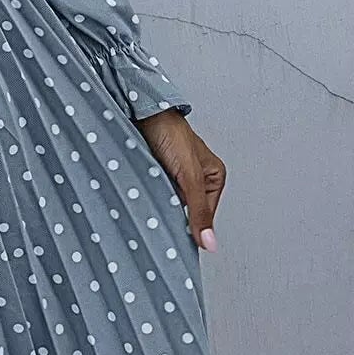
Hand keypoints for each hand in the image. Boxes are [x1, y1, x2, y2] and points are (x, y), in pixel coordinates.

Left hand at [135, 109, 224, 252]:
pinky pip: (152, 195)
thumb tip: (209, 243)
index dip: (190, 227)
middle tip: (159, 221)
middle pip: (185, 211)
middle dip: (172, 215)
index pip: (203, 216)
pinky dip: (146, 198)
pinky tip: (140, 199)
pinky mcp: (154, 174)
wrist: (142, 111)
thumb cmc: (170, 132)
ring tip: (150, 204)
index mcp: (213, 178)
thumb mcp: (190, 175)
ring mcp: (173, 177)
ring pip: (167, 204)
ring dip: (157, 206)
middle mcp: (195, 179)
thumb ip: (198, 210)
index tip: (175, 239)